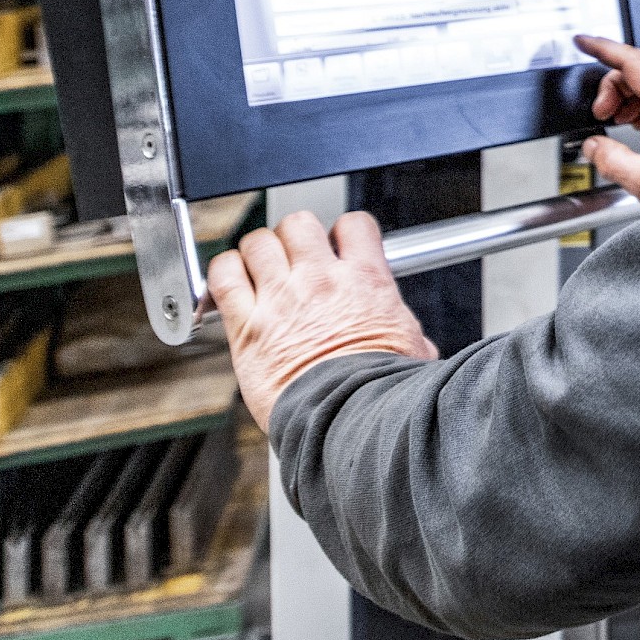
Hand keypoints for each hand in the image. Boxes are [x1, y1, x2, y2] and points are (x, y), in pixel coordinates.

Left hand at [208, 211, 435, 432]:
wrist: (348, 415)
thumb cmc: (380, 390)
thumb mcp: (411, 347)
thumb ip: (403, 331)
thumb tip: (416, 344)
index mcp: (365, 280)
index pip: (354, 225)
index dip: (343, 232)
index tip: (338, 246)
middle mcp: (320, 280)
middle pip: (298, 224)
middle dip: (295, 236)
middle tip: (294, 257)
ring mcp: (280, 299)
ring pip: (258, 242)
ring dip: (258, 251)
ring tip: (259, 268)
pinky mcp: (247, 326)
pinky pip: (224, 277)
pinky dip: (223, 271)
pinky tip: (230, 281)